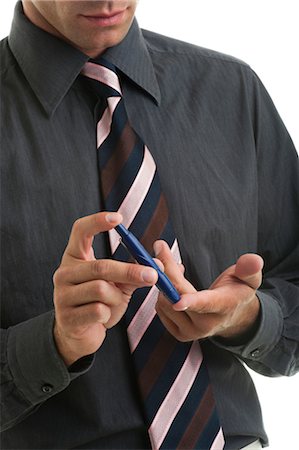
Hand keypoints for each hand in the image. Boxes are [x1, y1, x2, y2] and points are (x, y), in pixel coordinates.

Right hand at [53, 212, 157, 365]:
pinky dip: (109, 315)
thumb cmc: (98, 304)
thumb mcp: (117, 285)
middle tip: (153, 275)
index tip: (119, 218)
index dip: (97, 222)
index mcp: (75, 258)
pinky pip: (98, 311)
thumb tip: (158, 265)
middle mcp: (64, 273)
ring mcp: (62, 295)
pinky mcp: (67, 317)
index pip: (80, 231)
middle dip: (130, 271)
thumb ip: (133, 274)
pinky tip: (103, 318)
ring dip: (116, 299)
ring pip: (101, 290)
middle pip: (100, 266)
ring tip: (113, 305)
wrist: (79, 335)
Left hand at [154, 241, 263, 341]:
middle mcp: (205, 325)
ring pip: (165, 301)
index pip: (206, 304)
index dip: (191, 302)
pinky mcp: (178, 334)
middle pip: (178, 294)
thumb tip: (254, 260)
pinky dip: (164, 293)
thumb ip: (249, 269)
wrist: (232, 317)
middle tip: (160, 247)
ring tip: (178, 270)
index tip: (178, 301)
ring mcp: (190, 332)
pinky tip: (175, 286)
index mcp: (222, 308)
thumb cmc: (237, 292)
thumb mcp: (249, 279)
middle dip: (167, 269)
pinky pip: (160, 309)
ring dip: (166, 281)